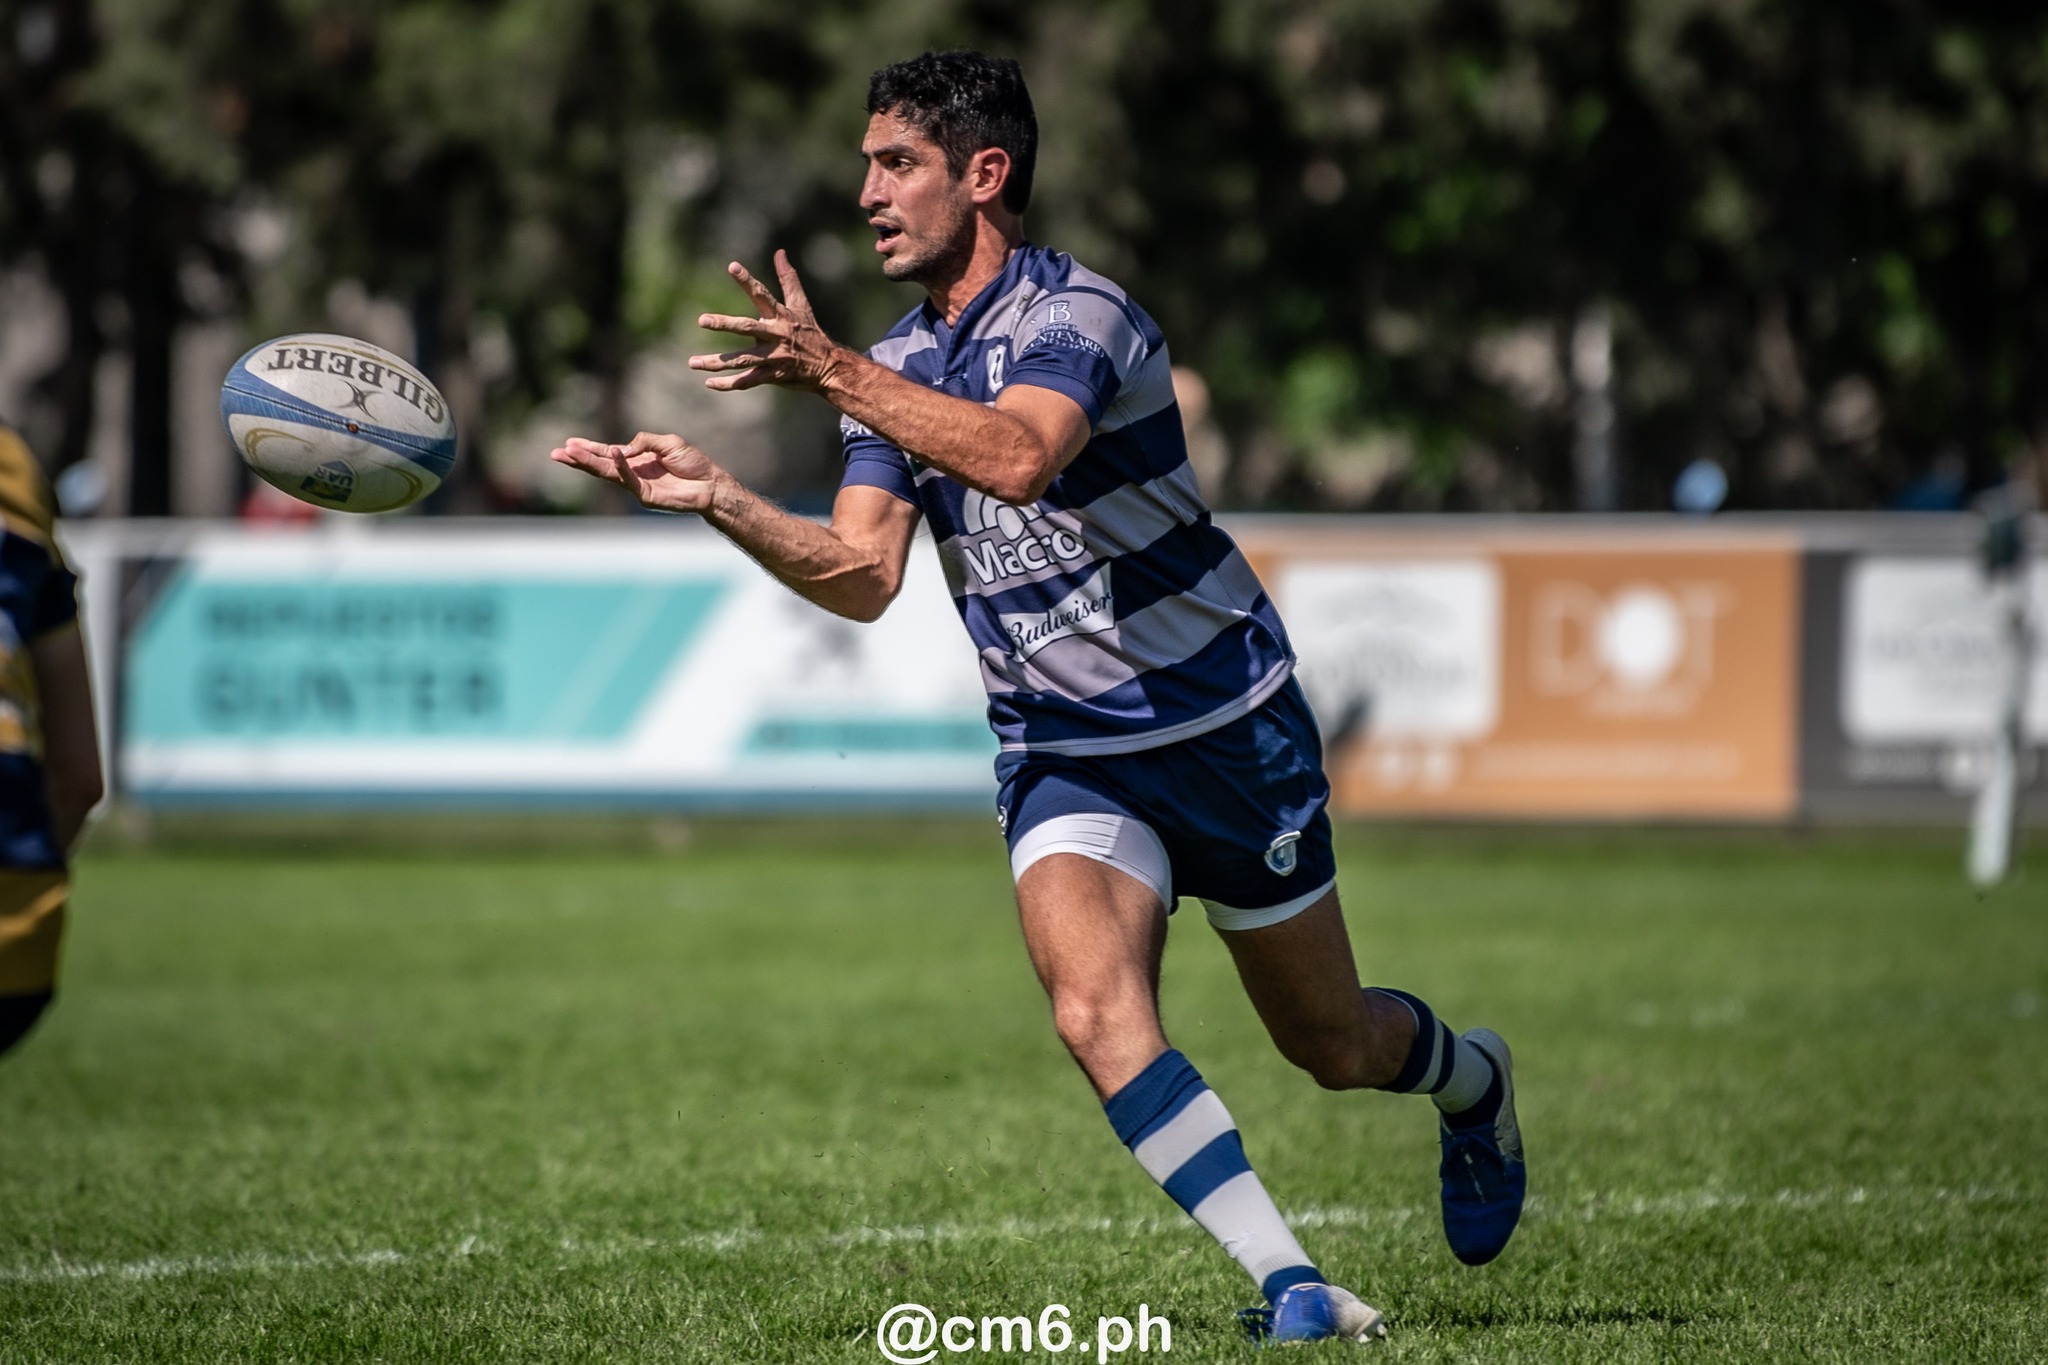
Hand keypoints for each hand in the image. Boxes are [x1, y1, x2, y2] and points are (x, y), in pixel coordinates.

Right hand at [548, 432, 725, 514]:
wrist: (710, 483)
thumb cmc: (691, 463)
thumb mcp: (666, 442)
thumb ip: (643, 441)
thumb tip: (621, 448)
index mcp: (635, 460)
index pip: (606, 453)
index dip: (588, 449)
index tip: (568, 444)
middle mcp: (632, 473)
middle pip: (599, 465)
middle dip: (578, 459)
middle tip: (555, 453)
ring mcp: (637, 486)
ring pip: (608, 473)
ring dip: (589, 463)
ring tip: (571, 454)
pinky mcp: (646, 496)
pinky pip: (629, 480)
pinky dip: (621, 467)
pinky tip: (612, 455)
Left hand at [689, 250, 845, 392]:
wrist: (829, 366)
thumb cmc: (810, 332)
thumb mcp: (801, 305)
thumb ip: (788, 279)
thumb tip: (780, 252)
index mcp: (780, 316)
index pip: (762, 294)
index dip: (747, 280)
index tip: (732, 266)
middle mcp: (776, 335)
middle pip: (747, 328)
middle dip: (725, 324)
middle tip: (702, 320)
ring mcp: (773, 357)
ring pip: (742, 359)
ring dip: (717, 362)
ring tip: (693, 362)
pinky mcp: (772, 376)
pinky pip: (747, 381)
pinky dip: (728, 384)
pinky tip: (709, 383)